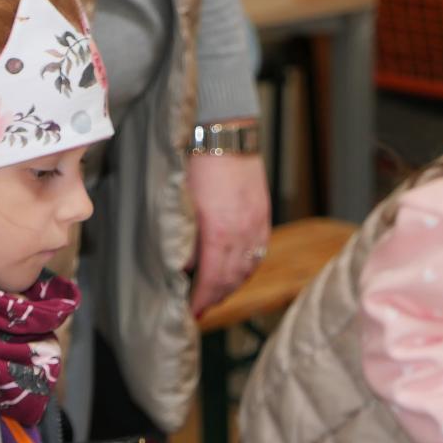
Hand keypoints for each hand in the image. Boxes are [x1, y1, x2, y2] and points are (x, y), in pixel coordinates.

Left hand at [186, 145, 270, 315]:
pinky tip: (237, 271)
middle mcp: (243, 231)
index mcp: (219, 231)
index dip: (202, 300)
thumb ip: (182, 238)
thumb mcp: (179, 202)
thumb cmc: (195, 160)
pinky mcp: (263, 213)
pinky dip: (247, 267)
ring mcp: (256, 222)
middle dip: (216, 297)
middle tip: (200, 310)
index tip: (191, 313)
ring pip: (248, 267)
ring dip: (232, 285)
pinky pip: (259, 251)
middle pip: (232, 278)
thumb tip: (183, 266)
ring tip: (216, 295)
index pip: (212, 279)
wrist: (224, 130)